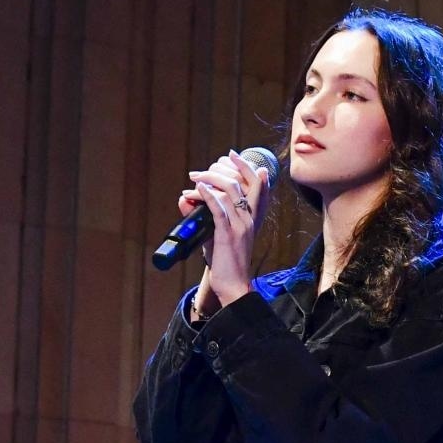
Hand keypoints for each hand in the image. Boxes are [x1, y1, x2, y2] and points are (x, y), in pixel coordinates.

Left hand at [179, 150, 272, 310]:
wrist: (234, 286)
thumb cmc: (226, 264)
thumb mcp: (216, 236)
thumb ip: (204, 217)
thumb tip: (185, 200)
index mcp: (251, 219)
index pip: (257, 186)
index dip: (247, 168)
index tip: (232, 156)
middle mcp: (248, 219)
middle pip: (239, 183)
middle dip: (221, 170)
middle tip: (203, 169)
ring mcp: (240, 226)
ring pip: (228, 192)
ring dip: (209, 181)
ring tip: (195, 178)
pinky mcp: (228, 234)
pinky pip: (218, 209)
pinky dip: (206, 196)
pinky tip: (197, 189)